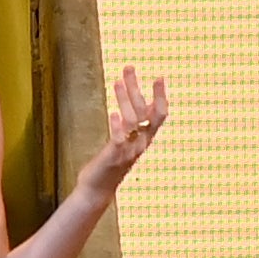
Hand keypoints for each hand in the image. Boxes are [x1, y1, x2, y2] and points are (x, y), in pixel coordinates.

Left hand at [72, 67, 169, 197]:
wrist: (98, 189)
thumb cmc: (112, 162)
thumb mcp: (127, 140)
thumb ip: (134, 125)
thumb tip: (141, 105)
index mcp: (144, 138)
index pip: (159, 115)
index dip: (160, 96)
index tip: (160, 77)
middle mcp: (140, 143)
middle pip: (144, 112)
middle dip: (136, 88)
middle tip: (128, 67)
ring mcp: (128, 150)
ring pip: (132, 121)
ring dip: (125, 100)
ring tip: (116, 81)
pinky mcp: (114, 157)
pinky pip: (120, 140)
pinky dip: (119, 126)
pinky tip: (114, 113)